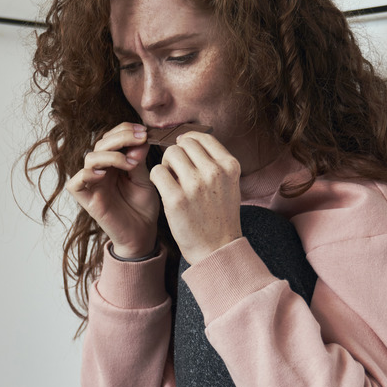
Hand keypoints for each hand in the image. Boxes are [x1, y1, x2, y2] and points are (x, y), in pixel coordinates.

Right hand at [66, 123, 160, 257]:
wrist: (142, 234)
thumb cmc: (143, 207)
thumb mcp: (145, 179)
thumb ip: (139, 160)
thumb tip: (140, 139)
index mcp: (115, 162)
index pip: (112, 137)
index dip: (125, 130)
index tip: (144, 132)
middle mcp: (102, 169)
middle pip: (101, 143)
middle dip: (121, 137)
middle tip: (140, 138)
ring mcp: (92, 183)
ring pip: (90, 158)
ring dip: (111, 155)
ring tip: (130, 164)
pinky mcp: (86, 199)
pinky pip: (76, 182)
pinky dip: (88, 174)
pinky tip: (105, 174)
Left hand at [149, 132, 241, 264]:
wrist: (216, 249)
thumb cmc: (219, 216)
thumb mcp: (229, 184)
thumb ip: (214, 162)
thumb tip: (187, 140)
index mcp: (230, 165)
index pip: (202, 137)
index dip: (188, 141)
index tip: (183, 150)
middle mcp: (214, 171)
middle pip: (184, 143)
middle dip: (177, 153)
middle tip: (175, 170)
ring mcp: (195, 185)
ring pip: (170, 154)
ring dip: (166, 164)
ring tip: (170, 180)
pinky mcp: (176, 199)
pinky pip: (157, 171)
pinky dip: (156, 177)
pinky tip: (162, 188)